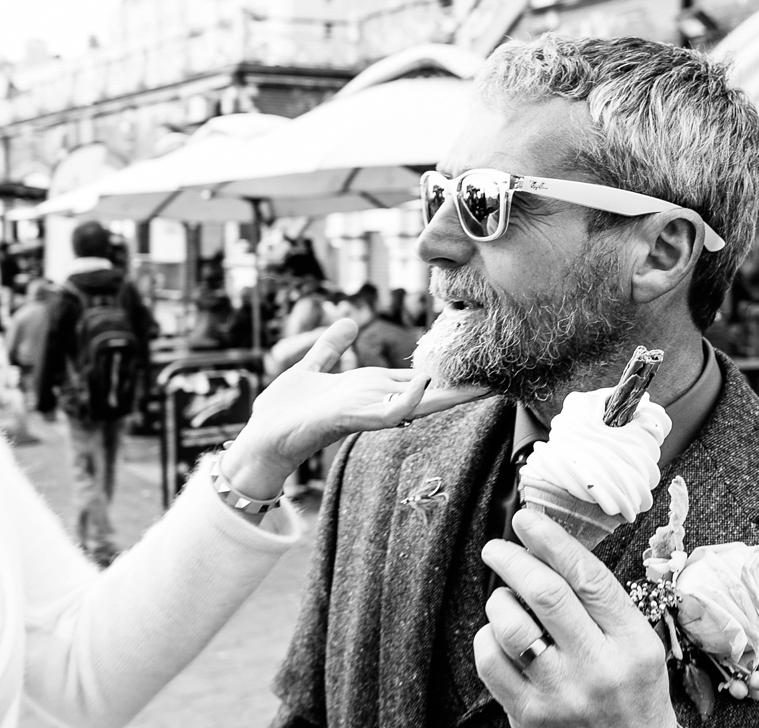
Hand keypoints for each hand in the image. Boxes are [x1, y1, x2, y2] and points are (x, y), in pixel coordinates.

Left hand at [223, 319, 488, 497]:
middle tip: (499, 380)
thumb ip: (330, 347)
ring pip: (413, 403)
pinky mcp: (347, 420)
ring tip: (479, 387)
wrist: (259, 436)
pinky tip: (422, 387)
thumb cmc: (284, 409)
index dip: (446, 375)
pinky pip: (383, 414)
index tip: (479, 369)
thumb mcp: (310, 368)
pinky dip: (404, 401)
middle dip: (460, 389)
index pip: (415, 379)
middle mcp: (371, 400)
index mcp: (368, 388)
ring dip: (445, 397)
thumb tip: (348, 321)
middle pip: (425, 392)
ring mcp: (362, 411)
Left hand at [475, 510, 678, 727]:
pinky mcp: (528, 715)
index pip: (587, 577)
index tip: (528, 520)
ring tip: (505, 599)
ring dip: (499, 600)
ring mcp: (561, 694)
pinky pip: (490, 661)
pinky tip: (500, 636)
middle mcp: (598, 669)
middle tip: (498, 548)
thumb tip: (549, 548)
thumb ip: (600, 602)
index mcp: (632, 644)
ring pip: (510, 625)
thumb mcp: (637, 645)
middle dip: (512, 559)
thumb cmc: (632, 694)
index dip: (551, 540)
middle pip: (545, 593)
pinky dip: (487, 637)